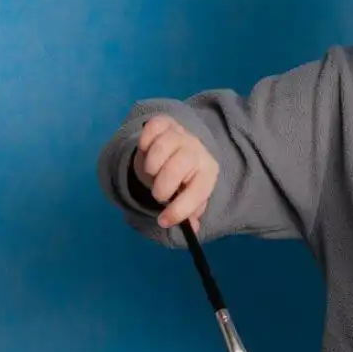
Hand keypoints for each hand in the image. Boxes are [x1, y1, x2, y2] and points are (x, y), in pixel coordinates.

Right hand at [134, 116, 217, 231]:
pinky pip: (151, 129)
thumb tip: (193, 229)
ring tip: (153, 173)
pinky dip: (145, 142)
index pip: (197, 191)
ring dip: (151, 167)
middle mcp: (197, 150)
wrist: (181, 146)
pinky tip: (147, 151)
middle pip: (177, 167)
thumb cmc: (184, 178)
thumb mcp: (190, 195)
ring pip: (161, 148)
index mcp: (208, 171)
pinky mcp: (164, 122)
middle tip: (159, 193)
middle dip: (162, 187)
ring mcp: (180, 134)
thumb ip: (190, 211)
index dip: (180, 210)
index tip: (163, 221)